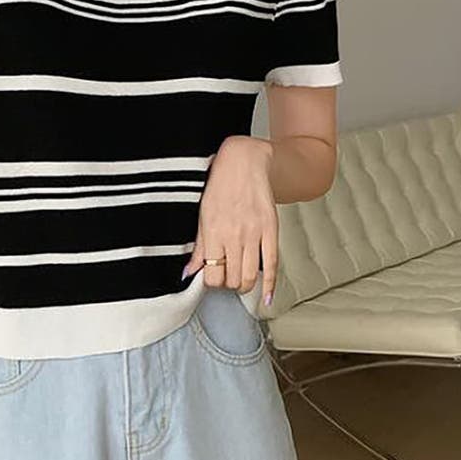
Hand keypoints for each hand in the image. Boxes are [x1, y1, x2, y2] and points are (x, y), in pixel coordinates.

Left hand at [182, 135, 277, 304]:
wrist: (245, 162)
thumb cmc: (220, 186)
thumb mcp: (202, 215)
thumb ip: (198, 247)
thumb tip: (188, 272)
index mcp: (213, 232)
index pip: (212, 275)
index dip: (212, 282)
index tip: (213, 278)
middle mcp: (234, 235)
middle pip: (232, 279)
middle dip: (229, 284)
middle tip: (227, 278)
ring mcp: (254, 234)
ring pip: (250, 276)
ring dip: (245, 285)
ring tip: (241, 281)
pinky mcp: (271, 230)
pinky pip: (272, 263)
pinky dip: (269, 285)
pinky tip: (266, 297)